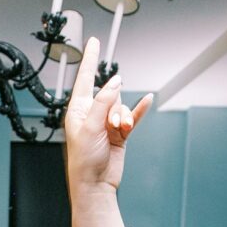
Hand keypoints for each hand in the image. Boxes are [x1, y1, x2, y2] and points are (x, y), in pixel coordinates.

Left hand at [62, 40, 152, 194]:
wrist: (96, 185)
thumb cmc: (84, 160)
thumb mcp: (91, 127)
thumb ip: (103, 102)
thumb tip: (116, 81)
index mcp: (79, 110)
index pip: (85, 78)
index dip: (90, 59)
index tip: (94, 41)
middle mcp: (93, 114)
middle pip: (110, 94)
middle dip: (115, 107)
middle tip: (111, 125)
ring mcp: (107, 123)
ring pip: (122, 107)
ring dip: (124, 117)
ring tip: (119, 131)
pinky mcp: (120, 133)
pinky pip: (133, 116)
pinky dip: (140, 110)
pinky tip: (147, 100)